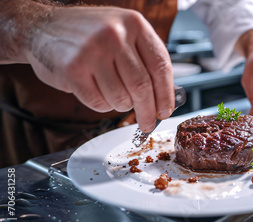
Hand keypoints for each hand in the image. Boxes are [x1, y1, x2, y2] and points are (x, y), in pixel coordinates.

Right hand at [25, 6, 174, 132]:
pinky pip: (99, 103)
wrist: (43, 28)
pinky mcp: (73, 69)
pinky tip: (97, 92)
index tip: (166, 110)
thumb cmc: (90, 34)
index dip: (166, 94)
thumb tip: (164, 96)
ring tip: (114, 95)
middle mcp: (115, 34)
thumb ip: (145, 58)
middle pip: (142, 86)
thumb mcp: (124, 33)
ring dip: (121, 105)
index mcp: (134, 23)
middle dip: (148, 111)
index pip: (160, 66)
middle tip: (148, 123)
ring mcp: (92, 51)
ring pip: (121, 98)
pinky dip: (103, 105)